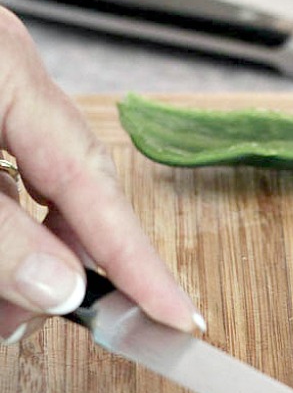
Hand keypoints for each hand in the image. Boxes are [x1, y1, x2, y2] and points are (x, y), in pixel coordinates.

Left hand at [0, 8, 201, 340]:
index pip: (95, 183)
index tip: (174, 313)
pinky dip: (4, 228)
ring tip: (8, 307)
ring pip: (37, 190)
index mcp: (6, 71)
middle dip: (74, 262)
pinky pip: (8, 179)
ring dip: (28, 254)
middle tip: (59, 321)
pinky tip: (0, 261)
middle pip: (75, 188)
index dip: (137, 258)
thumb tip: (60, 286)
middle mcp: (9, 78)